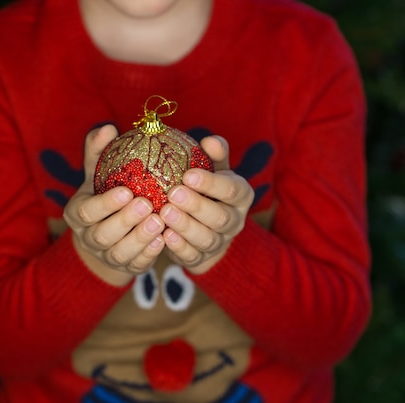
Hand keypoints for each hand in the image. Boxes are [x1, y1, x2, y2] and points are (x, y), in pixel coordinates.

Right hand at [63, 125, 165, 285]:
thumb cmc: (106, 192)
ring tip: (160, 222)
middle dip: (125, 221)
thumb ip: (99, 151)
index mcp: (78, 214)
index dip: (105, 204)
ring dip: (140, 239)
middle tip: (147, 205)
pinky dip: (149, 254)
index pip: (87, 212)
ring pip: (120, 253)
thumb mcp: (99, 172)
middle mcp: (88, 238)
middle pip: (103, 235)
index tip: (127, 191)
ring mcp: (107, 257)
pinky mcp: (127, 268)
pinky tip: (164, 240)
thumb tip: (109, 128)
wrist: (111, 232)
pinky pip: (136, 265)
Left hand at [159, 135, 253, 273]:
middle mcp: (234, 221)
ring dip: (185, 226)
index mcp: (240, 196)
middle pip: (219, 217)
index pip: (230, 190)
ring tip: (164, 213)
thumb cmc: (208, 191)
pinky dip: (178, 247)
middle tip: (173, 193)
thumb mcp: (215, 171)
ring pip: (206, 238)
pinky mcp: (202, 259)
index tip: (188, 175)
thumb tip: (210, 140)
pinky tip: (164, 236)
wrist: (209, 229)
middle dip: (196, 205)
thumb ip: (214, 156)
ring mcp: (219, 243)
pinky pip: (192, 256)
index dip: (211, 183)